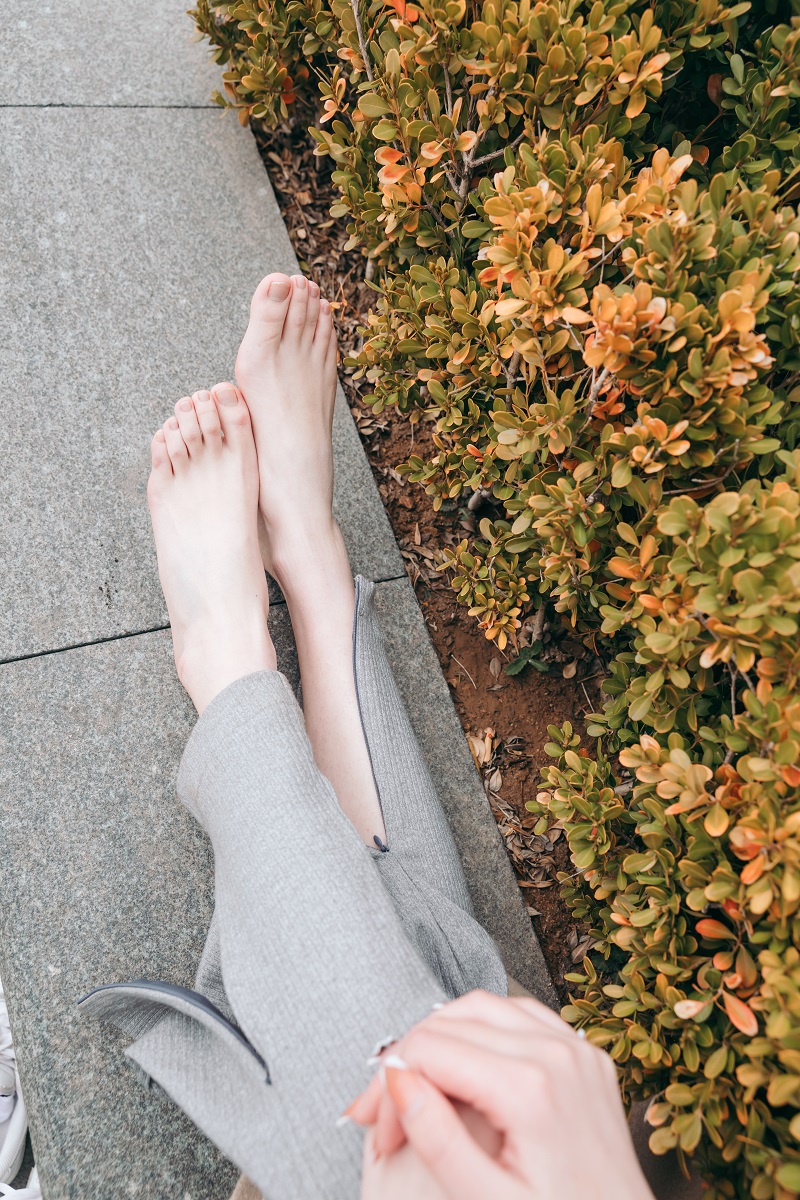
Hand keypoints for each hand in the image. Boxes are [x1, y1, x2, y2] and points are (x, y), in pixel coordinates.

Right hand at [350, 990, 653, 1199]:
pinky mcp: (587, 1053)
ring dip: (443, 1037)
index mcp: (530, 1089)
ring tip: (419, 1088)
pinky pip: (523, 1015)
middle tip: (385, 1113)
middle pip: (451, 1019)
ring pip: (484, 1007)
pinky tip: (468, 1067)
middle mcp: (557, 1053)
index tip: (379, 1132)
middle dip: (408, 1059)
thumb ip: (437, 1138)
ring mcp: (577, 1047)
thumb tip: (397, 1078)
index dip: (390, 1085)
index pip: (429, 1048)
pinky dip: (485, 1030)